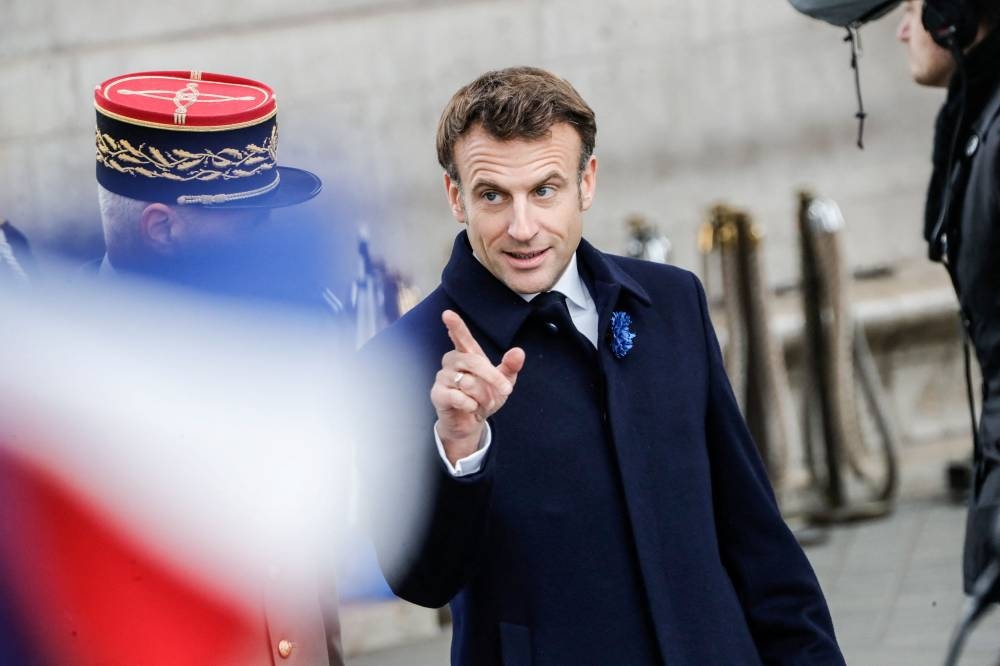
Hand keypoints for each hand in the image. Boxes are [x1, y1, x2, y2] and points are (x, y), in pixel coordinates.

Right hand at [431, 310, 524, 465]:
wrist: (471, 423)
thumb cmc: (484, 397)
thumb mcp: (503, 382)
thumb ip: (510, 367)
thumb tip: (518, 351)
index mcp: (468, 354)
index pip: (461, 337)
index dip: (455, 326)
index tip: (448, 314)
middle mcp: (452, 362)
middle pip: (473, 362)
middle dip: (493, 377)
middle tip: (506, 390)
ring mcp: (442, 377)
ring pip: (468, 383)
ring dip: (483, 397)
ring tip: (482, 403)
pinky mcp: (437, 394)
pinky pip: (459, 397)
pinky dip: (471, 406)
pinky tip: (470, 408)